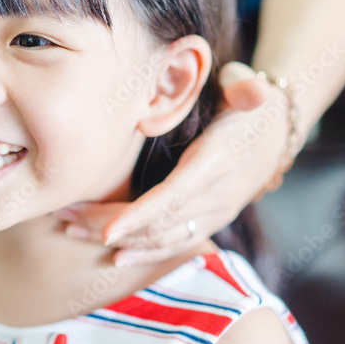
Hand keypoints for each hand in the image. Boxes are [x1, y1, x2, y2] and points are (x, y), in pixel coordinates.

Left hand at [58, 61, 290, 265]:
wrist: (279, 130)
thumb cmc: (249, 102)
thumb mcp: (247, 87)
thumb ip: (244, 87)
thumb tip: (251, 90)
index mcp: (219, 161)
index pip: (176, 195)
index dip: (141, 215)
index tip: (108, 231)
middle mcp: (218, 195)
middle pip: (159, 222)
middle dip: (110, 225)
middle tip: (65, 220)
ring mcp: (216, 212)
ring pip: (163, 238)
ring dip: (118, 239)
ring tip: (72, 231)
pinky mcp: (211, 219)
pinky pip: (176, 243)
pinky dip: (146, 252)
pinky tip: (115, 256)